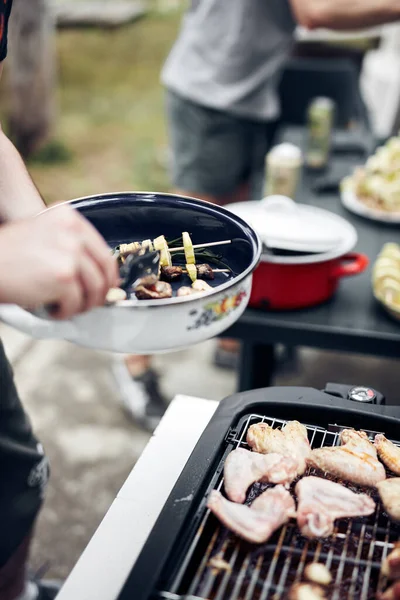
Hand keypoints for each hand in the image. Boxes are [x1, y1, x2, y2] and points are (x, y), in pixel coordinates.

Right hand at [0, 204, 118, 318]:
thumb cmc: (7, 254)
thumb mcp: (41, 233)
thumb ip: (69, 244)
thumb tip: (98, 270)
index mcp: (68, 217)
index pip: (102, 250)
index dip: (108, 273)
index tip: (107, 285)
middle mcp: (72, 232)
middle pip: (103, 270)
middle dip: (101, 292)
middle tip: (92, 303)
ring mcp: (70, 254)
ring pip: (95, 289)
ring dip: (84, 304)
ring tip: (68, 308)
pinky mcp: (64, 277)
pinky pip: (76, 303)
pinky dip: (66, 312)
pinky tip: (53, 310)